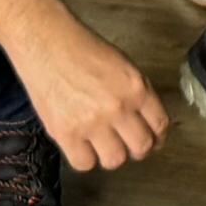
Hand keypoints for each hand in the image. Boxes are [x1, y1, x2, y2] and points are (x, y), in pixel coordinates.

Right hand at [9, 13, 167, 172]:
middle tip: (127, 144)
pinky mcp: (66, 133)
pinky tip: (81, 145)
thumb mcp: (122, 65)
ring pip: (114, 160)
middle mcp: (117, 107)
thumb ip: (135, 93)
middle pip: (141, 147)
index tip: (153, 140)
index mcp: (136, 87)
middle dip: (137, 149)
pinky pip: (84, 163)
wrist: (45, 42)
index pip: (160, 125)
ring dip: (110, 154)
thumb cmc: (80, 48)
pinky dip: (84, 158)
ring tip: (102, 144)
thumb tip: (144, 120)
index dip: (157, 137)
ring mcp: (91, 122)